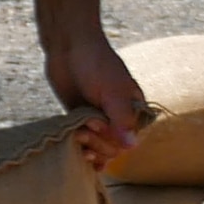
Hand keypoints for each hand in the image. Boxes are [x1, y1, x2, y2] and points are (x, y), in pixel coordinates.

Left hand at [46, 30, 147, 170]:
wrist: (69, 48)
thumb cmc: (96, 64)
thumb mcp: (112, 91)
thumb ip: (121, 119)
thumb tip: (132, 147)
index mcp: (134, 111)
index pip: (129, 142)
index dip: (112, 140)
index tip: (96, 124)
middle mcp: (119, 118)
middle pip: (113, 149)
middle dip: (98, 143)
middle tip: (83, 128)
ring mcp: (100, 120)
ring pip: (99, 148)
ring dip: (89, 146)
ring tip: (77, 133)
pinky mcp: (81, 120)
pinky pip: (86, 144)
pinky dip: (83, 152)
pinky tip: (82, 156)